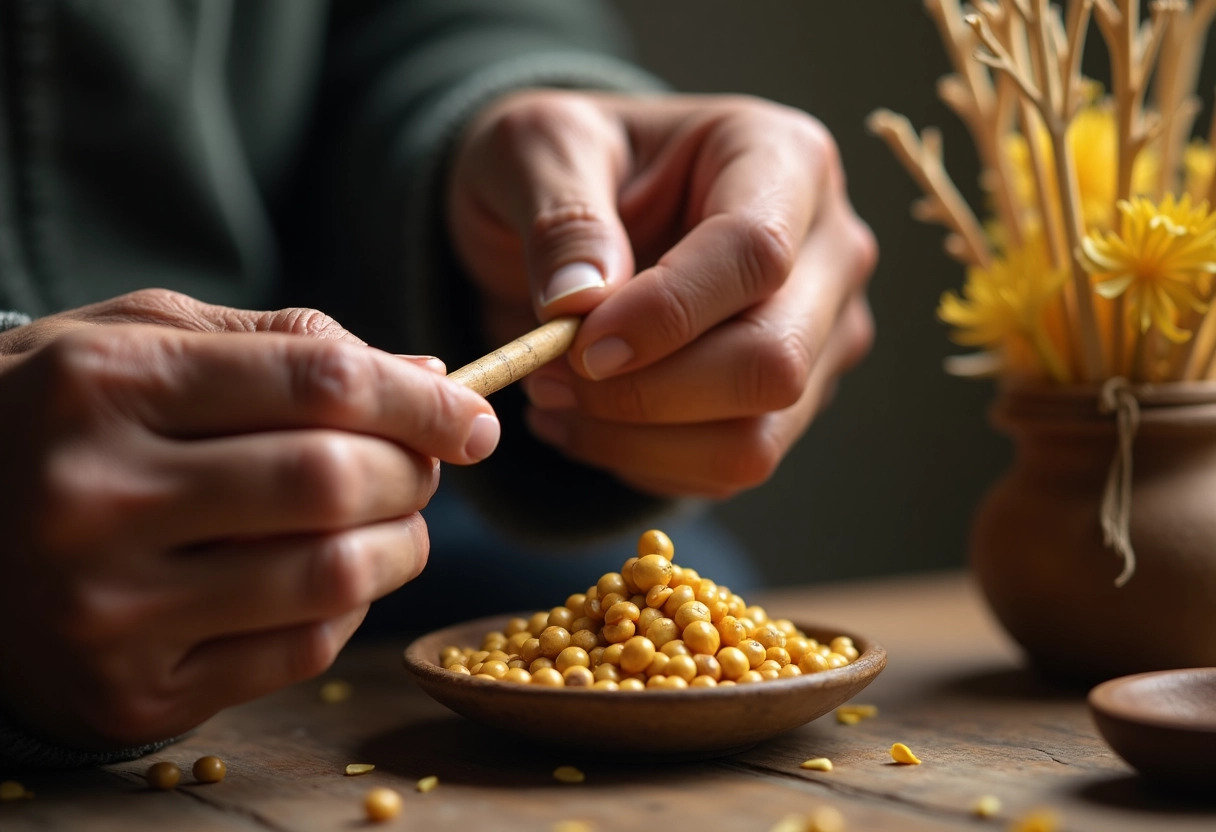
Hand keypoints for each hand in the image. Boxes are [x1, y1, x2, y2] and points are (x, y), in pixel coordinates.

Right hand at [0, 290, 498, 746]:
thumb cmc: (64, 416)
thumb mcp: (146, 338)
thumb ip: (285, 344)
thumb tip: (429, 377)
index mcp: (108, 385)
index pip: (320, 383)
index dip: (422, 401)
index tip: (474, 417)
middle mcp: (95, 498)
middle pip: (333, 480)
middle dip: (415, 472)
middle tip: (426, 465)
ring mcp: (107, 608)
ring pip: (332, 575)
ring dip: (401, 544)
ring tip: (391, 518)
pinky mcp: (130, 692)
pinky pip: (301, 650)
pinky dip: (349, 606)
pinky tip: (332, 573)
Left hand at [447, 91, 875, 497]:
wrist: (573, 217)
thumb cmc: (565, 164)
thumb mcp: (535, 147)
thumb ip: (560, 215)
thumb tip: (581, 303)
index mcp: (783, 157)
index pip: (756, 253)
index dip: (665, 314)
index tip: (577, 342)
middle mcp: (828, 251)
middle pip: (773, 362)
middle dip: (646, 392)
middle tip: (547, 375)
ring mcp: (821, 335)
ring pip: (755, 438)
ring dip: (636, 441)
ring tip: (553, 399)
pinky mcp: (794, 403)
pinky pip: (729, 469)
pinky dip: (643, 462)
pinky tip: (586, 421)